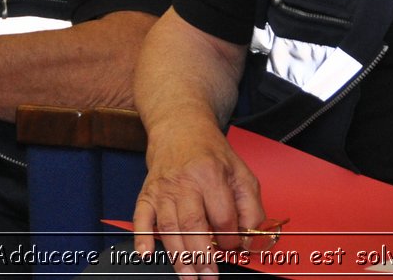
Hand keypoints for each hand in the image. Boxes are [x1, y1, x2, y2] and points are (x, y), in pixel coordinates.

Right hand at [133, 122, 265, 278]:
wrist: (180, 128)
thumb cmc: (211, 153)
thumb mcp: (241, 173)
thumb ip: (251, 208)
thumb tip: (249, 240)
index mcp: (211, 175)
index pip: (223, 216)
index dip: (230, 238)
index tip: (233, 248)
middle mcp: (185, 182)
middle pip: (193, 226)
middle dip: (203, 256)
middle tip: (209, 275)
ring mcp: (163, 189)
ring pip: (169, 228)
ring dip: (179, 256)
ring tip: (189, 276)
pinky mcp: (147, 193)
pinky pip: (141, 218)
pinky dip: (142, 237)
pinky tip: (147, 254)